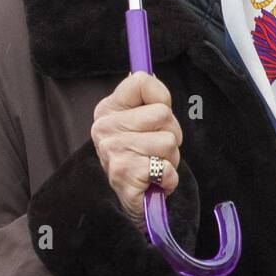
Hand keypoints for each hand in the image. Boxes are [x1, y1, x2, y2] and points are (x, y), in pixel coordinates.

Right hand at [91, 70, 182, 232]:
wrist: (132, 202)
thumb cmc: (141, 157)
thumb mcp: (140, 122)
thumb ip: (146, 99)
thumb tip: (146, 73)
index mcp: (108, 109)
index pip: (141, 81)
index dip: (161, 97)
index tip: (156, 116)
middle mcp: (104, 127)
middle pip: (163, 113)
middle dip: (171, 134)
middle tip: (156, 150)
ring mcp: (113, 151)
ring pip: (169, 141)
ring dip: (171, 158)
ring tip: (154, 165)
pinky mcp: (125, 176)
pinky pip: (167, 168)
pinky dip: (169, 178)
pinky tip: (154, 182)